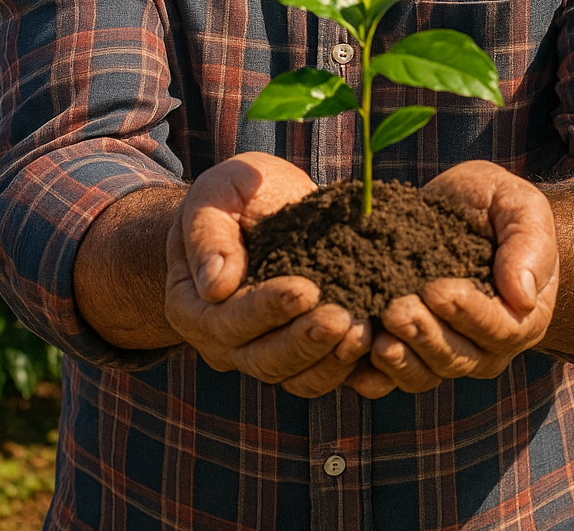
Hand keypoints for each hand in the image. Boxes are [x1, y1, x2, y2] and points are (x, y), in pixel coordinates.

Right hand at [164, 152, 371, 397]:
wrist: (263, 209)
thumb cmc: (234, 196)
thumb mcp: (215, 195)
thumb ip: (209, 234)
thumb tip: (216, 287)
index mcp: (194, 306)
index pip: (228, 320)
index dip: (267, 309)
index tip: (305, 289)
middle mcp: (226, 343)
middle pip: (264, 360)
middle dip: (305, 342)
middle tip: (341, 318)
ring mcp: (266, 353)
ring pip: (298, 378)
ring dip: (332, 361)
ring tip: (364, 332)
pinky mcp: (306, 354)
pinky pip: (328, 377)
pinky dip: (353, 369)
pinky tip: (379, 345)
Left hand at [349, 160, 558, 396]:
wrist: (458, 208)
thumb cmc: (496, 206)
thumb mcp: (520, 207)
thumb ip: (529, 245)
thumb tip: (523, 296)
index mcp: (523, 316)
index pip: (501, 330)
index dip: (469, 314)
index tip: (438, 289)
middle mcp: (488, 346)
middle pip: (459, 358)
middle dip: (425, 336)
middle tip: (397, 308)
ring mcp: (447, 355)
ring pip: (426, 374)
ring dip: (399, 356)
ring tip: (378, 328)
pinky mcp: (410, 354)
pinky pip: (392, 378)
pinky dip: (373, 372)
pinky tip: (356, 348)